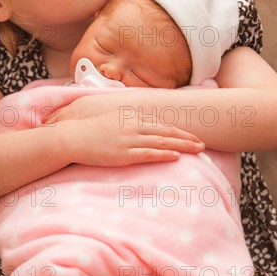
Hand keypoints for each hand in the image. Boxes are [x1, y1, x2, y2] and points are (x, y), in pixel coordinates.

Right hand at [51, 92, 203, 166]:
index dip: (179, 131)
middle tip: (203, 144)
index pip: (161, 124)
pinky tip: (176, 157)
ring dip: (182, 146)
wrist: (73, 137)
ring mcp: (129, 140)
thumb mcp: (112, 121)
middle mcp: (133, 126)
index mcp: (131, 118)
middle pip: (166, 132)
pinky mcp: (123, 153)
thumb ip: (127, 122)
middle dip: (187, 138)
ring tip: (198, 150)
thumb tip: (138, 127)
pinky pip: (148, 154)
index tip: (193, 135)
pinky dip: (163, 155)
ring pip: (162, 142)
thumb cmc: (91, 131)